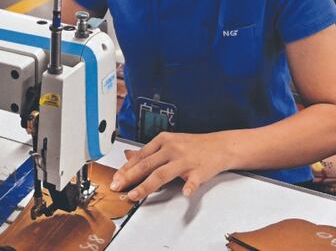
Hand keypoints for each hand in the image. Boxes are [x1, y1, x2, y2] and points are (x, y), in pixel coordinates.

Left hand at [110, 132, 230, 201]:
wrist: (220, 146)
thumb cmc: (193, 146)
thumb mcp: (169, 143)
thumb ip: (149, 152)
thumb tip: (128, 156)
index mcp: (163, 141)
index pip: (140, 156)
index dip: (126, 169)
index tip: (115, 179)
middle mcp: (172, 149)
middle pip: (147, 165)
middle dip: (129, 177)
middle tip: (117, 187)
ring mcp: (185, 160)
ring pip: (162, 173)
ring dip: (146, 186)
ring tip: (135, 195)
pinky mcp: (200, 170)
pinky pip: (193, 180)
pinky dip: (189, 186)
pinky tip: (185, 192)